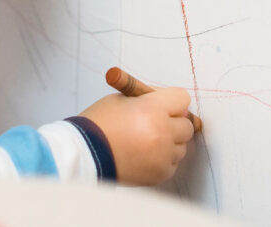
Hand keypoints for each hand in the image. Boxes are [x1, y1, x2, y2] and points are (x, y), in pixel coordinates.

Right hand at [79, 88, 194, 185]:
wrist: (84, 154)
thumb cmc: (100, 124)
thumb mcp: (122, 99)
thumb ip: (150, 99)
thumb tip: (174, 106)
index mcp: (153, 109)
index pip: (182, 98)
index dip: (171, 101)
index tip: (164, 105)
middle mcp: (162, 132)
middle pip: (186, 124)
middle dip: (173, 122)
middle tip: (153, 123)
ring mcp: (163, 155)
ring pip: (181, 146)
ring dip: (169, 142)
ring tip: (144, 142)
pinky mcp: (160, 173)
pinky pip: (173, 163)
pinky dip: (162, 159)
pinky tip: (143, 155)